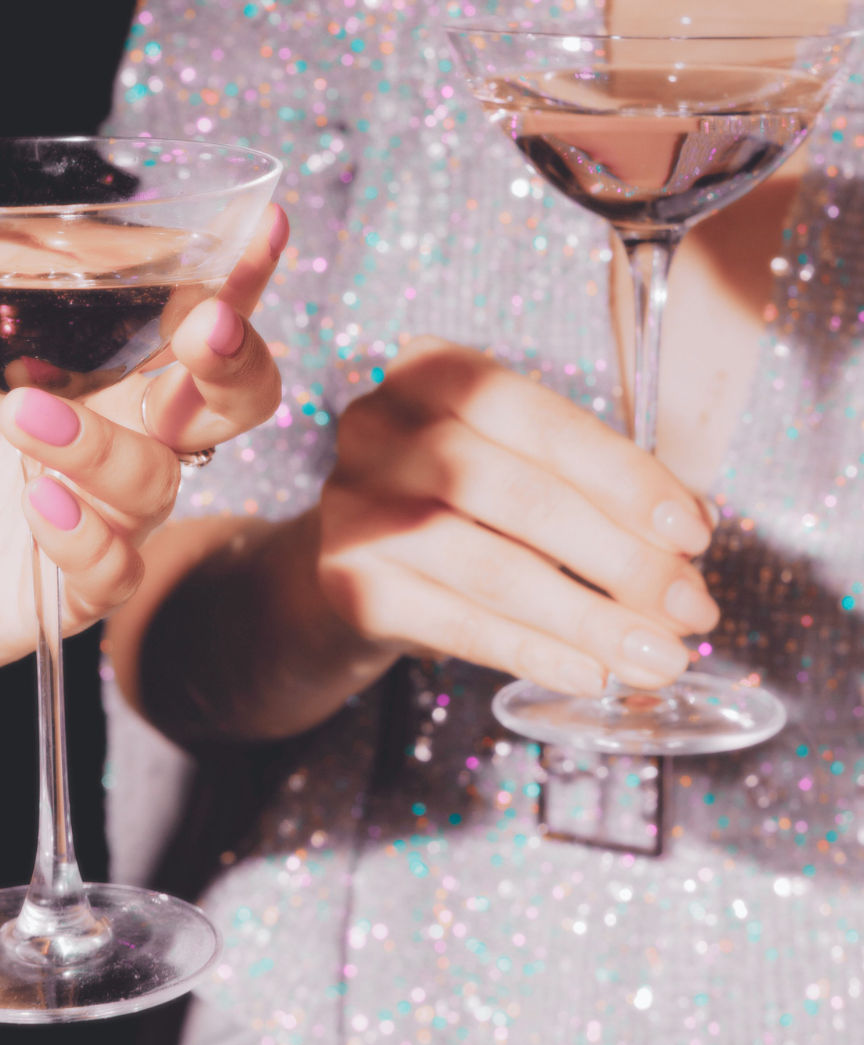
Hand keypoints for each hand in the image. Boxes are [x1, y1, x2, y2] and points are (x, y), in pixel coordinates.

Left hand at [0, 205, 286, 702]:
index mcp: (98, 370)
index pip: (190, 313)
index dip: (240, 275)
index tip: (263, 224)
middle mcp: (123, 436)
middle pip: (231, 398)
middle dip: (235, 361)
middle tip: (201, 328)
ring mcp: (108, 515)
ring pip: (159, 478)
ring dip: (103, 442)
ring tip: (21, 416)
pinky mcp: (77, 589)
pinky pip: (113, 567)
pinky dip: (83, 535)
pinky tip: (36, 506)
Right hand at [316, 336, 717, 695]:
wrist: (360, 551)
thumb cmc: (462, 496)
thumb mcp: (522, 460)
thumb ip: (597, 483)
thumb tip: (687, 534)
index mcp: (432, 372)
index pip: (538, 420)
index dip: (622, 477)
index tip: (694, 533)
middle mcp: (380, 429)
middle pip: (515, 493)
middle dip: (618, 556)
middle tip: (690, 608)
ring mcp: (356, 508)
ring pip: (490, 566)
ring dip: (588, 618)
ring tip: (658, 655)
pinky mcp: (349, 584)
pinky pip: (457, 623)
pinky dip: (534, 651)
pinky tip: (590, 672)